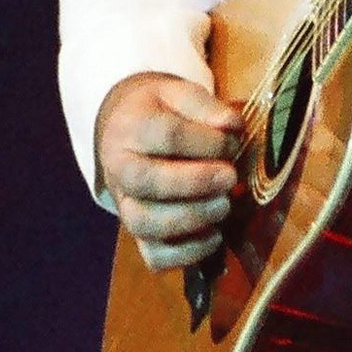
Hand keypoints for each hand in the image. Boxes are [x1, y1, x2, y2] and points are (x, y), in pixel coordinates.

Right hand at [94, 71, 242, 271]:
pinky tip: (214, 236)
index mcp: (130, 127)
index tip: (233, 141)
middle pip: (148, 182)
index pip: (167, 136)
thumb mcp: (180, 94)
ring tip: (224, 206)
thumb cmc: (161, 112)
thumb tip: (232, 126)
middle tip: (230, 177)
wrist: (128, 131)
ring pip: (145, 223)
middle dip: (195, 183)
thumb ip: (206, 106)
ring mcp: (125, 205)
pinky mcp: (138, 235)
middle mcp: (118, 168)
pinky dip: (186, 254)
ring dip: (190, 219)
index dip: (207, 141)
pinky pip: (154, 256)